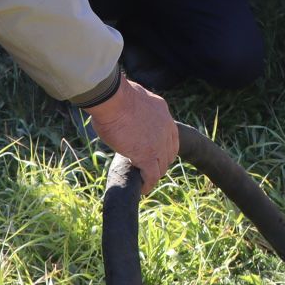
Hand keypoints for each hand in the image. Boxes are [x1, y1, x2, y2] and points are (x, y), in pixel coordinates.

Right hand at [86, 76, 177, 192]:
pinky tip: (142, 188)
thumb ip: (135, 109)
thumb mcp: (133, 98)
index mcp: (162, 112)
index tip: (156, 151)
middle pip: (169, 152)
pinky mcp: (148, 156)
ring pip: (162, 166)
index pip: (171, 135)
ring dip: (154, 174)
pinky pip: (151, 176)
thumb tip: (125, 112)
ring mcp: (159, 143)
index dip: (164, 146)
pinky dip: (148, 184)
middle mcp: (166, 128)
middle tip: (149, 168)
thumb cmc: (114, 95)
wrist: (113, 99)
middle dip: (161, 161)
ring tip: (146, 180)